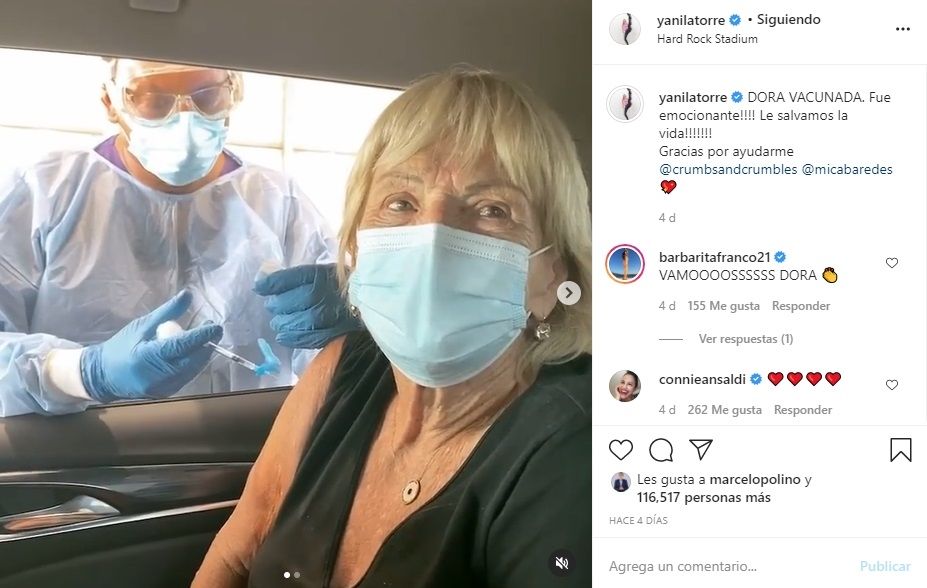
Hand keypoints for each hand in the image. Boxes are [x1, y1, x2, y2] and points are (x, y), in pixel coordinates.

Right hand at [80, 290, 222, 401]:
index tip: (215, 326)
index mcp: (147, 356)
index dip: (201, 336)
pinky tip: (192, 353)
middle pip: (192, 360)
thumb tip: (188, 295)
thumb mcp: (142, 325)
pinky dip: (192, 364)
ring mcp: (163, 387)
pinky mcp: (166, 393)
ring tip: (203, 339)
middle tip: (212, 330)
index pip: (181, 346)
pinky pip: (186, 377)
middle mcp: (157, 376)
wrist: (103, 376)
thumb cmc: (121, 347)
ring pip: (192, 370)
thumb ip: (167, 312)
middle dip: (206, 345)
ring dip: (201, 355)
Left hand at [253, 264, 360, 348]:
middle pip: (287, 302)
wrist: (372, 301)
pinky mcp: (331, 333)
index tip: (260, 287)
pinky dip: (291, 337)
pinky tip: (284, 335)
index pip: (287, 279)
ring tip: (280, 322)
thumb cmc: (344, 284)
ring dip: (282, 323)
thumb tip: (265, 283)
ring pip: (293, 322)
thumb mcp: (323, 272)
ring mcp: (327, 316)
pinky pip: (304, 338)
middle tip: (275, 306)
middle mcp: (322, 294)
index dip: (270, 284)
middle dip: (277, 305)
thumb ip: (297, 277)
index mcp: (320, 275)